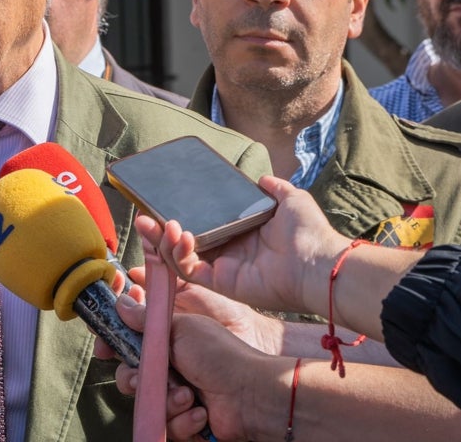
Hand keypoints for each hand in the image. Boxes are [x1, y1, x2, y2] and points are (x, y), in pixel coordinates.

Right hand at [94, 284, 276, 441]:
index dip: (115, 346)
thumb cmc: (220, 354)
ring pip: (149, 404)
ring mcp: (178, 395)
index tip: (104, 350)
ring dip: (167, 402)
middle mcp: (171, 368)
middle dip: (135, 380)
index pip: (131, 342)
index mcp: (168, 341)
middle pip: (132, 376)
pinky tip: (200, 413)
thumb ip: (147, 319)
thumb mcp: (181, 328)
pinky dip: (183, 421)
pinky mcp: (186, 421)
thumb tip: (122, 302)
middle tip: (142, 379)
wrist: (251, 394)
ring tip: (188, 396)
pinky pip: (168, 425)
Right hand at [142, 176, 349, 316]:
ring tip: (160, 223)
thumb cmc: (308, 232)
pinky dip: (180, 254)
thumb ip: (274, 188)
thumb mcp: (290, 198)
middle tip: (142, 217)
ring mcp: (223, 268)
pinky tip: (181, 235)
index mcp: (240, 232)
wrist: (318, 262)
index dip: (180, 215)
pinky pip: (190, 271)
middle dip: (159, 232)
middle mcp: (228, 251)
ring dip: (165, 241)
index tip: (162, 204)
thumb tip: (261, 178)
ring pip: (180, 257)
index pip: (201, 224)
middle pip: (183, 242)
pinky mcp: (221, 282)